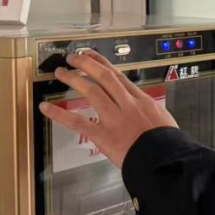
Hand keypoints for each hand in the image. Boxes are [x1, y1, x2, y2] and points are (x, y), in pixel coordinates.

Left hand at [38, 49, 177, 167]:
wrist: (164, 158)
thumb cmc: (167, 142)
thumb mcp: (162, 118)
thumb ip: (147, 110)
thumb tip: (141, 108)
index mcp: (141, 100)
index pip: (118, 76)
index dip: (102, 63)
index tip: (91, 55)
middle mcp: (126, 104)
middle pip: (104, 77)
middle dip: (86, 64)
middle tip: (73, 58)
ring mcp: (114, 118)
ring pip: (91, 92)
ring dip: (74, 80)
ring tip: (61, 73)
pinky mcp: (103, 135)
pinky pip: (78, 122)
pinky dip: (59, 114)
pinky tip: (46, 108)